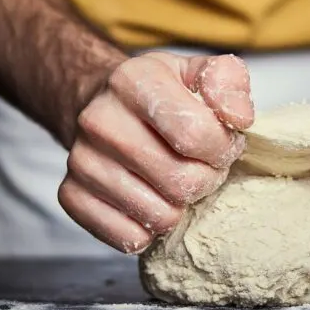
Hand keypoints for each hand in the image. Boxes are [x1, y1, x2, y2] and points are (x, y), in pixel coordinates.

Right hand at [59, 52, 252, 253]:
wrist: (103, 106)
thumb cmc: (160, 94)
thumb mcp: (197, 73)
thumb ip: (228, 83)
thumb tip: (238, 118)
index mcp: (132, 80)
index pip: (196, 133)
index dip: (222, 148)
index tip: (221, 145)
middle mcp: (99, 118)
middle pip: (181, 180)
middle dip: (205, 179)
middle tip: (200, 166)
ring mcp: (81, 160)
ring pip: (159, 215)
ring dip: (179, 206)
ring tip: (175, 181)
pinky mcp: (71, 195)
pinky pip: (129, 237)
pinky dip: (148, 229)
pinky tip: (150, 200)